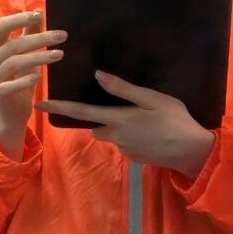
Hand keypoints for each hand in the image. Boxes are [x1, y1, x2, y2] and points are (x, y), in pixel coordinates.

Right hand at [0, 11, 65, 159]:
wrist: (11, 111)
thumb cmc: (19, 78)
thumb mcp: (24, 54)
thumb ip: (29, 33)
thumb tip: (39, 11)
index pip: (0, 26)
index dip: (17, 18)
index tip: (39, 14)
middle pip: (13, 44)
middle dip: (38, 38)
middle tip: (62, 35)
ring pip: (14, 63)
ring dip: (38, 57)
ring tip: (60, 54)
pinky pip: (11, 85)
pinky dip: (25, 80)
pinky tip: (39, 77)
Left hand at [37, 71, 214, 177]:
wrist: (192, 151)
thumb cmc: (175, 120)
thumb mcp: (152, 99)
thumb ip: (124, 90)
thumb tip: (98, 75)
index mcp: (118, 120)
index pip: (81, 113)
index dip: (60, 108)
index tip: (40, 104)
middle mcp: (116, 137)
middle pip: (97, 125)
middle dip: (101, 117)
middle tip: (123, 105)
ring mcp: (125, 150)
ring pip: (112, 134)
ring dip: (119, 125)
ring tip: (144, 117)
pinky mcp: (134, 158)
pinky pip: (126, 143)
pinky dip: (133, 135)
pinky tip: (151, 130)